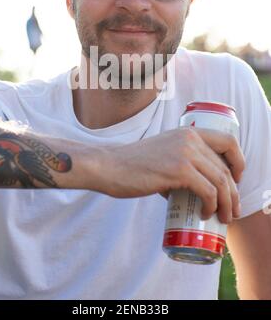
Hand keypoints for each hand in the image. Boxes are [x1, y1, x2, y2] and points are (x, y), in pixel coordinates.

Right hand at [99, 127, 244, 223]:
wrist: (110, 166)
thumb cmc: (134, 164)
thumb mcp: (164, 153)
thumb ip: (181, 163)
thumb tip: (194, 189)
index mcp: (188, 132)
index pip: (228, 141)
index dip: (238, 161)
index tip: (237, 181)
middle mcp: (190, 138)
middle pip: (226, 167)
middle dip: (234, 192)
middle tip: (233, 209)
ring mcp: (185, 153)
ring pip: (221, 181)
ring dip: (228, 203)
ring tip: (224, 217)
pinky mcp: (178, 170)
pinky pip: (208, 191)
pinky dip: (212, 205)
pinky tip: (205, 214)